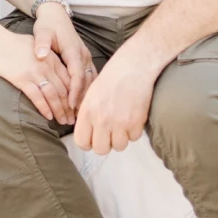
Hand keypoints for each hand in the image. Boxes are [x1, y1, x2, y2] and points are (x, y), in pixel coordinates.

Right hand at [0, 25, 73, 125]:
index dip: (74, 95)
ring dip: (59, 111)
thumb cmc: (13, 43)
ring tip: (63, 121)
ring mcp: (35, 73)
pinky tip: (48, 117)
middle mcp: (46, 66)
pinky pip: (37, 97)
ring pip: (53, 96)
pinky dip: (44, 108)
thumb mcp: (37, 46)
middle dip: (69, 107)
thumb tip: (53, 69)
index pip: (68, 80)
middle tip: (72, 119)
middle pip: (63, 90)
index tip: (76, 106)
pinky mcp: (22, 79)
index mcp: (51, 58)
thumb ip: (47, 57)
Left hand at [32, 3, 96, 110]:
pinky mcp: (85, 59)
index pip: (77, 74)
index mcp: (73, 50)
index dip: (75, 91)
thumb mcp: (41, 31)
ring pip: (90, 80)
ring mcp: (86, 57)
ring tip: (80, 114)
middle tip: (75, 117)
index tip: (69, 104)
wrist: (56, 14)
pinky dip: (88, 90)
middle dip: (82, 99)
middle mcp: (83, 54)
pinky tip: (84, 103)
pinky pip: (90, 77)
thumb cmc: (48, 24)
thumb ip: (41, 44)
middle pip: (86, 81)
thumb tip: (40, 55)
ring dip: (86, 97)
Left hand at [72, 40, 161, 154]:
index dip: (88, 143)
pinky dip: (134, 131)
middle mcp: (101, 120)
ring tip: (122, 124)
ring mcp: (119, 123)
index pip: (81, 142)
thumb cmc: (111, 78)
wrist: (133, 67)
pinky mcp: (136, 123)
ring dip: (121, 138)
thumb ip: (87, 115)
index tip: (94, 138)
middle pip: (100, 150)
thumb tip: (87, 132)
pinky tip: (132, 119)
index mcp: (87, 112)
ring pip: (119, 147)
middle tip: (110, 133)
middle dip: (105, 144)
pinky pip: (134, 138)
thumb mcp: (91, 94)